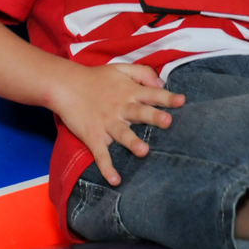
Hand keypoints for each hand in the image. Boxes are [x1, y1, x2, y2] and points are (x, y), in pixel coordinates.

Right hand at [52, 62, 184, 185]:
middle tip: (167, 122)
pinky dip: (107, 167)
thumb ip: (143, 73)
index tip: (182, 101)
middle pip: (140, 112)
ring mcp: (106, 122)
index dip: (167, 98)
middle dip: (153, 117)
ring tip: (144, 151)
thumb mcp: (121, 68)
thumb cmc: (96, 78)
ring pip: (122, 133)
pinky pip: (101, 153)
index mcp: (129, 92)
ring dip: (132, 142)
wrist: (65, 84)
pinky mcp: (92, 135)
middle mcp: (120, 107)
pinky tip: (115, 180)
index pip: (152, 94)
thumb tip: (162, 83)